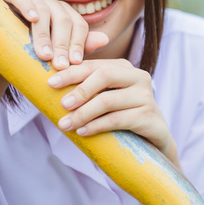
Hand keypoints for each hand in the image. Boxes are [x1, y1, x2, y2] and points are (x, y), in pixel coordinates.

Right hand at [0, 0, 108, 69]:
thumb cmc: (25, 63)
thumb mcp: (53, 59)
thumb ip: (78, 48)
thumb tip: (106, 39)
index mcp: (62, 15)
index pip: (78, 24)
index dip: (79, 43)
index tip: (75, 64)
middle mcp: (48, 3)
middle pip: (64, 18)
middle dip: (63, 43)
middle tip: (60, 65)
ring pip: (45, 9)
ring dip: (45, 33)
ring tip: (44, 55)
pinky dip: (27, 5)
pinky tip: (32, 19)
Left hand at [48, 59, 178, 164]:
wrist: (153, 139)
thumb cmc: (122, 116)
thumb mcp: (106, 98)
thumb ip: (88, 87)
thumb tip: (52, 82)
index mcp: (124, 68)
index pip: (95, 65)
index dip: (72, 72)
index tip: (50, 83)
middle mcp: (138, 77)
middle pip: (105, 75)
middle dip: (80, 90)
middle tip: (61, 105)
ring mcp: (146, 97)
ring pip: (108, 100)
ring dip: (83, 113)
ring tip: (66, 124)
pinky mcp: (149, 117)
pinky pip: (117, 120)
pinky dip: (96, 126)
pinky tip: (83, 132)